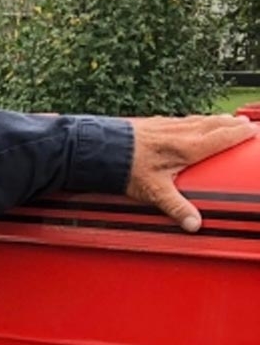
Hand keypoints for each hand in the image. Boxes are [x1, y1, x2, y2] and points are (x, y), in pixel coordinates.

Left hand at [125, 114, 257, 231]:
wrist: (99, 148)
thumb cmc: (125, 167)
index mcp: (186, 147)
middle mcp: (178, 132)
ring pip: (196, 120)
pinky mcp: (151, 123)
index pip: (220, 138)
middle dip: (230, 124)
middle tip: (245, 124)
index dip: (238, 134)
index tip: (253, 131)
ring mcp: (164, 125)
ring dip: (213, 120)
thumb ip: (176, 207)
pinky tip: (189, 122)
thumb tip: (194, 224)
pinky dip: (192, 120)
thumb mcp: (154, 191)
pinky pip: (179, 120)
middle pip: (212, 125)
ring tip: (225, 121)